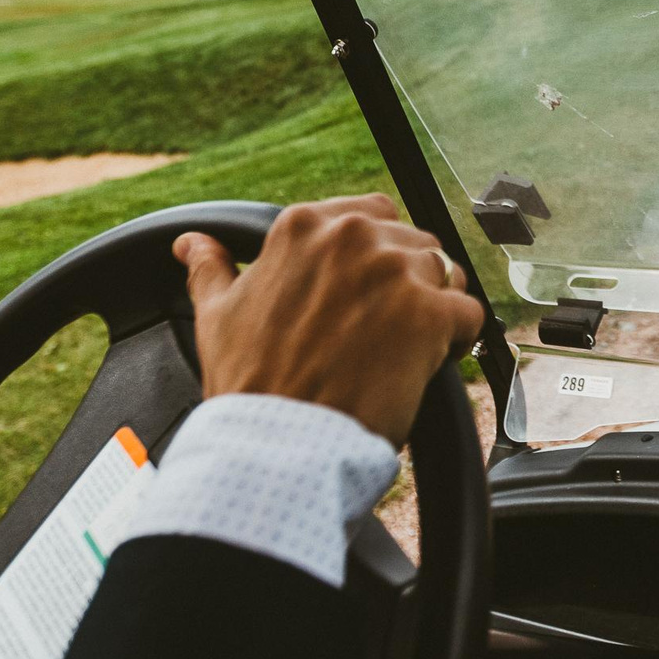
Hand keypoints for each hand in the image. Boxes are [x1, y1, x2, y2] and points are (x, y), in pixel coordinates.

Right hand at [173, 194, 481, 443]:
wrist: (278, 444)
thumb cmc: (249, 386)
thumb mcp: (215, 316)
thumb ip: (210, 268)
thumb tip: (190, 242)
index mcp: (303, 227)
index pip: (370, 214)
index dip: (376, 256)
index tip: (366, 293)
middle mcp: (353, 237)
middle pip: (412, 244)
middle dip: (408, 282)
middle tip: (384, 331)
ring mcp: (393, 273)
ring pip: (444, 274)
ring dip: (434, 308)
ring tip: (406, 349)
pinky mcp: (428, 314)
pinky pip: (468, 314)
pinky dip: (458, 339)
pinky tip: (429, 363)